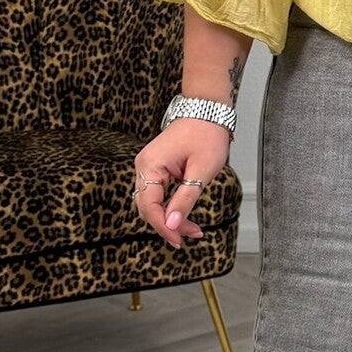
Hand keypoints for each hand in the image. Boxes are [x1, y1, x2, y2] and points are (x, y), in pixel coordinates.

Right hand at [132, 123, 230, 251]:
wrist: (208, 110)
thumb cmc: (206, 134)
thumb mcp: (200, 171)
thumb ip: (185, 199)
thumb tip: (172, 225)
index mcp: (150, 165)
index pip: (150, 206)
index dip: (163, 226)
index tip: (179, 240)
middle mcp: (143, 166)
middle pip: (147, 207)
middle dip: (168, 224)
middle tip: (192, 235)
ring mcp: (147, 167)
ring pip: (152, 203)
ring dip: (169, 218)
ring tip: (193, 229)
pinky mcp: (155, 168)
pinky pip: (157, 194)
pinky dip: (170, 206)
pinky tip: (184, 216)